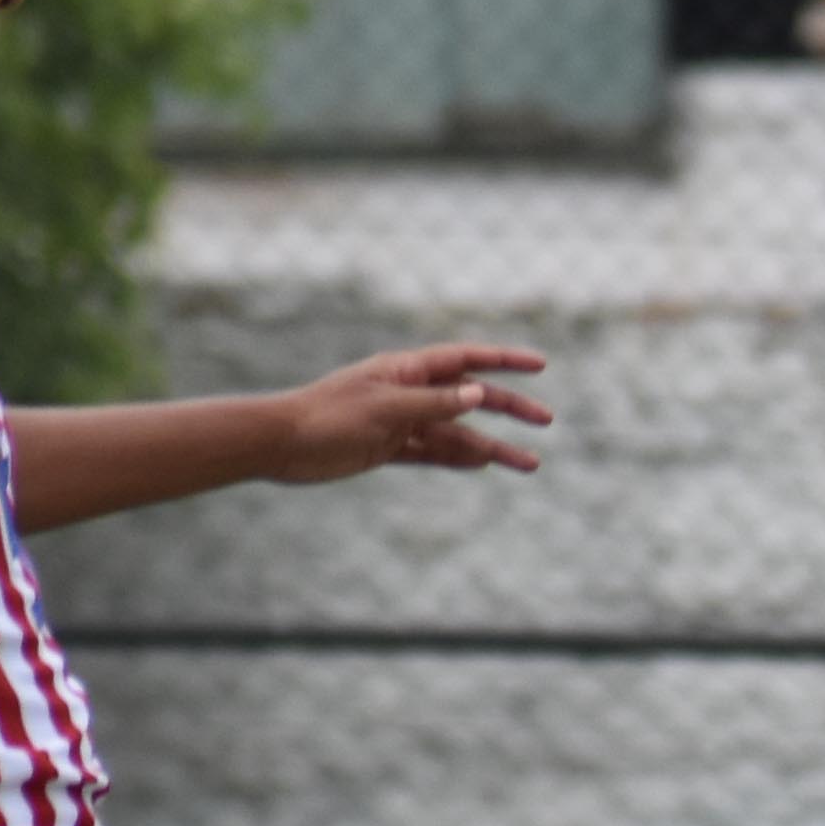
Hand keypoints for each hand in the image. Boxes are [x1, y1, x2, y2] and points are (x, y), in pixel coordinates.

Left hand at [267, 345, 550, 485]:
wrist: (279, 444)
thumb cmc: (327, 417)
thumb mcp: (386, 409)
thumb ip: (435, 403)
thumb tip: (481, 394)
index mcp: (407, 370)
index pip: (466, 360)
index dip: (504, 360)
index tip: (540, 365)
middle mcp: (408, 392)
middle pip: (470, 397)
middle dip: (509, 408)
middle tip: (545, 420)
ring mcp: (400, 422)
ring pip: (457, 433)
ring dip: (492, 447)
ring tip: (529, 464)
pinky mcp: (388, 448)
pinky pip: (433, 453)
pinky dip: (459, 460)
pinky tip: (485, 465)